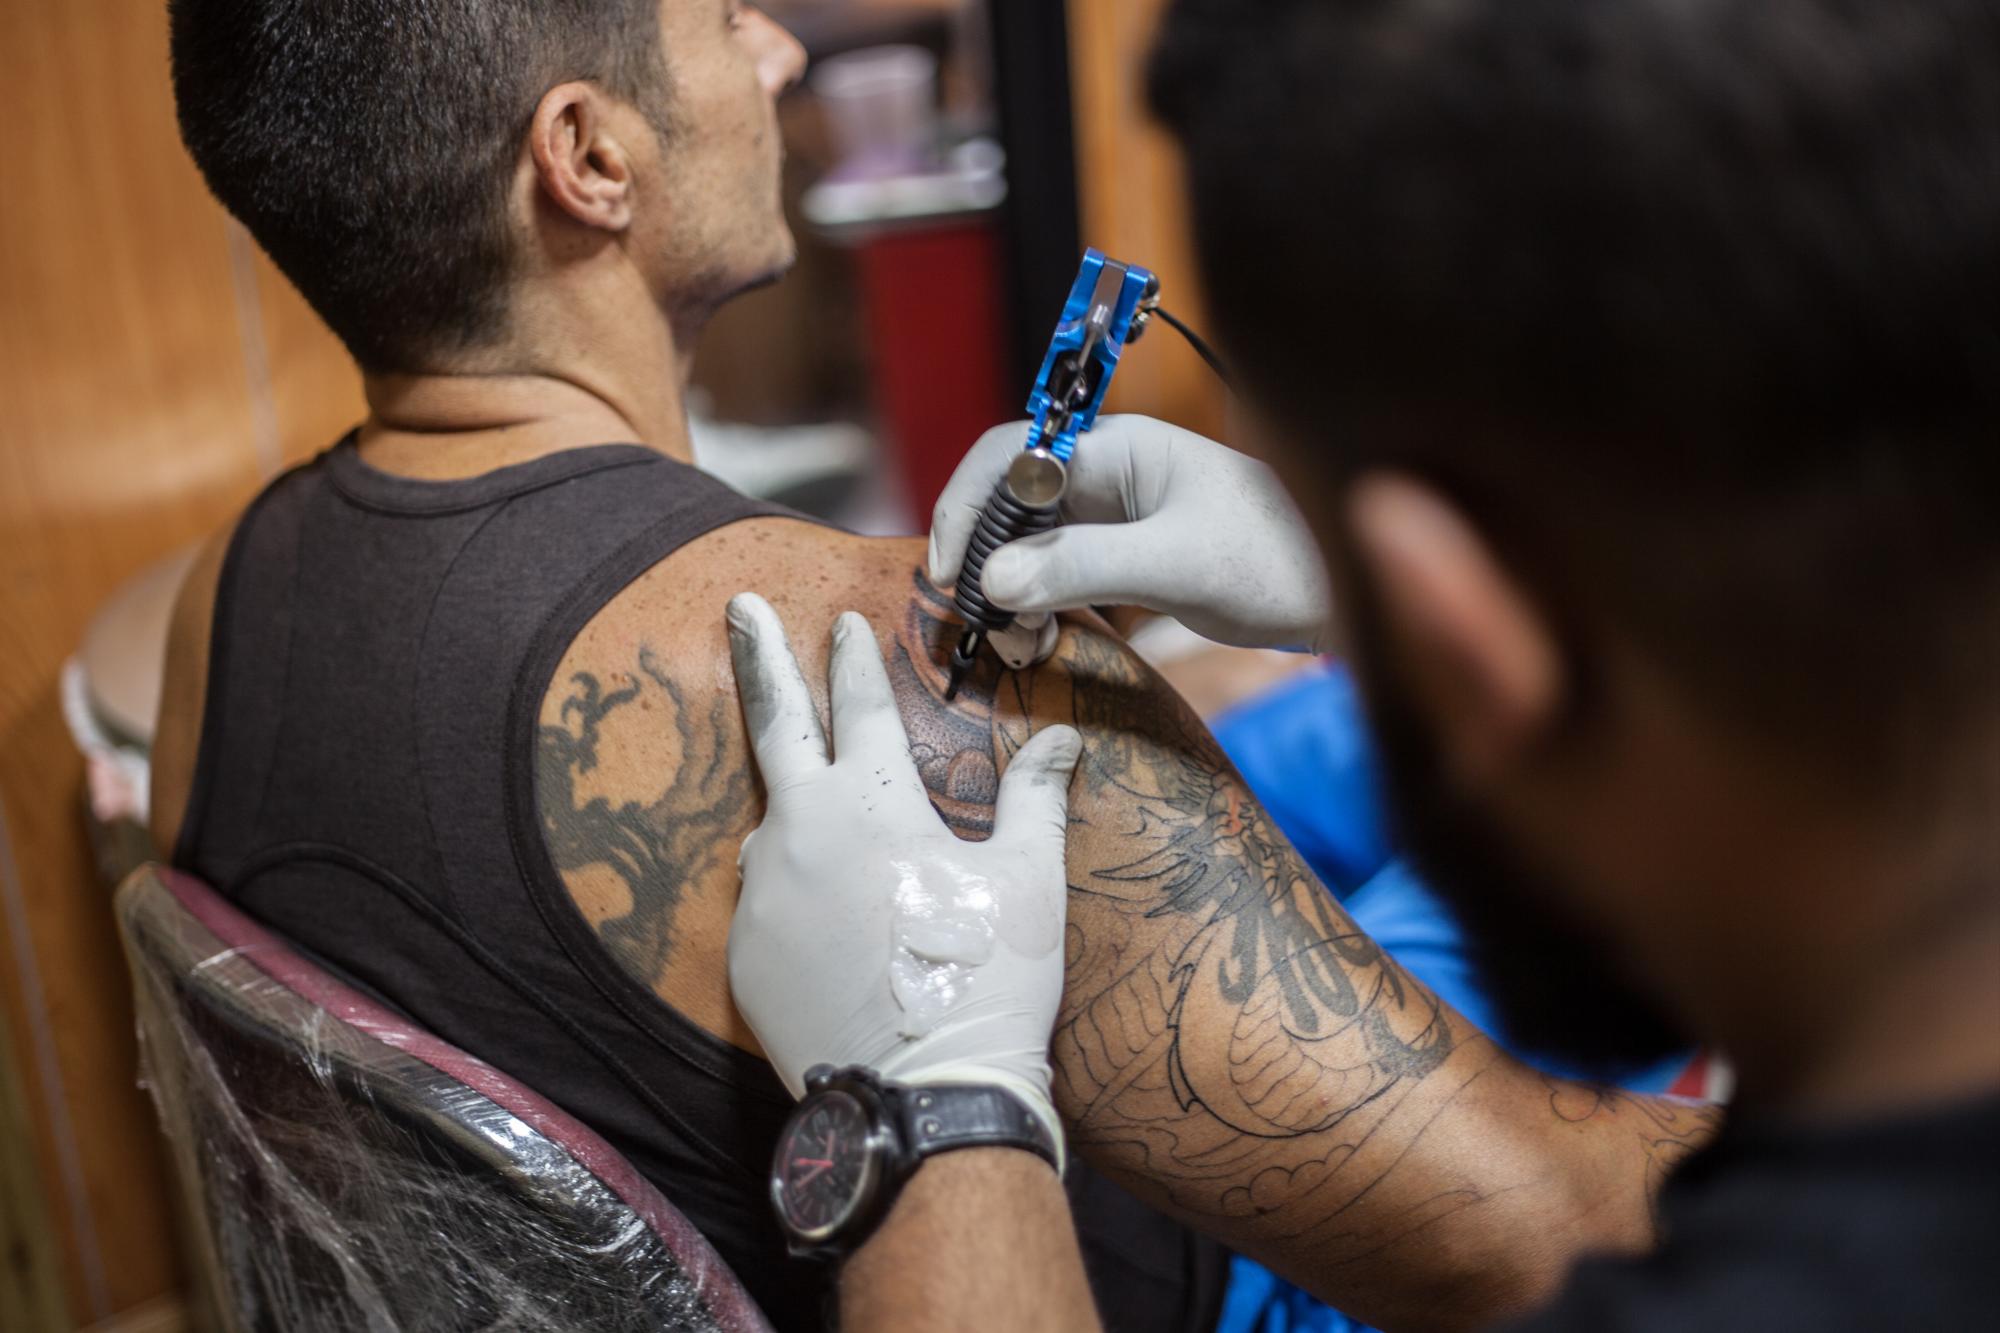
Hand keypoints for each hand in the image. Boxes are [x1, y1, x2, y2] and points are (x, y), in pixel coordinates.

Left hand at [724, 592, 1080, 1156]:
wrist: (923, 1095)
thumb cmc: (988, 979)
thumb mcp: (1028, 880)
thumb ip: (1037, 798)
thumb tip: (1060, 739)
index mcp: (873, 802)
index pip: (859, 705)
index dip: (854, 658)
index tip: (842, 620)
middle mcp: (801, 833)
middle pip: (775, 725)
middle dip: (761, 657)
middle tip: (739, 606)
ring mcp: (762, 894)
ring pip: (772, 826)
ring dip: (793, 805)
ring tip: (820, 814)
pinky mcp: (744, 954)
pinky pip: (765, 900)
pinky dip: (792, 889)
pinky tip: (826, 913)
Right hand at [928, 415, 1334, 662]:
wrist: (1351, 596)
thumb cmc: (1284, 559)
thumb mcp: (1180, 564)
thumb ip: (1085, 565)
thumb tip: (995, 578)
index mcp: (1118, 447)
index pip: (1010, 456)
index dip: (966, 506)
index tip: (951, 574)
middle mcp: (1108, 476)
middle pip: (1010, 504)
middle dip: (985, 562)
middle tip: (990, 628)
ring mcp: (1117, 520)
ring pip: (1030, 546)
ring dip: (1010, 592)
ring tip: (1021, 645)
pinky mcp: (1129, 562)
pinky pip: (1060, 577)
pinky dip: (1040, 609)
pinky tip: (1042, 642)